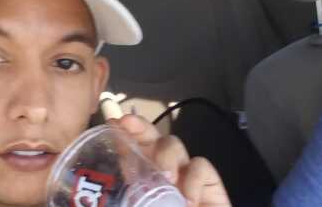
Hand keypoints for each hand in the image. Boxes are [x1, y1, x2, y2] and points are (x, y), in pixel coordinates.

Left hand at [108, 115, 231, 206]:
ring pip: (174, 144)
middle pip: (151, 138)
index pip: (130, 150)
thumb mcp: (144, 206)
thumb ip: (136, 199)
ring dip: (166, 154)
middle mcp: (163, 170)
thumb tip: (116, 197)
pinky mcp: (209, 181)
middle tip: (129, 122)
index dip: (122, 135)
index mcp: (143, 179)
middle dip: (139, 126)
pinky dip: (194, 179)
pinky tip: (188, 199)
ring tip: (166, 177)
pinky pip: (200, 166)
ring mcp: (185, 173)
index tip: (112, 124)